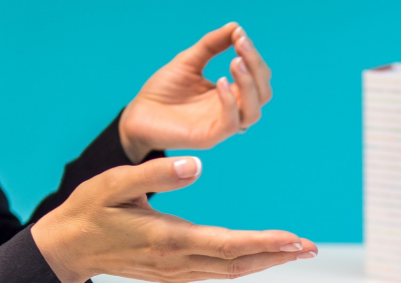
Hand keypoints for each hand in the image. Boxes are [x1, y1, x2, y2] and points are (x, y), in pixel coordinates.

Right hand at [31, 156, 315, 282]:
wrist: (66, 250)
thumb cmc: (89, 212)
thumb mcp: (114, 183)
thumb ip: (157, 174)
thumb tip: (196, 165)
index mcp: (168, 239)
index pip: (228, 244)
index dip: (264, 243)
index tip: (294, 239)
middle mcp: (177, 261)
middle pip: (239, 263)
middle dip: (277, 255)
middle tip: (310, 247)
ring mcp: (176, 271)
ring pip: (231, 271)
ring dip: (265, 261)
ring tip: (296, 251)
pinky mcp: (173, 272)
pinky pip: (217, 271)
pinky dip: (244, 264)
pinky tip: (260, 256)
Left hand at [119, 22, 272, 161]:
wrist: (137, 115)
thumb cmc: (163, 90)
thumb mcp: (189, 60)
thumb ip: (212, 45)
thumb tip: (236, 27)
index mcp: (230, 94)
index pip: (258, 78)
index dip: (253, 57)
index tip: (239, 35)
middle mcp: (231, 111)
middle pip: (263, 94)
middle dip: (256, 67)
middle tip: (240, 45)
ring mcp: (221, 126)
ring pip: (254, 112)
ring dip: (249, 84)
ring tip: (235, 62)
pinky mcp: (209, 137)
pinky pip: (231, 124)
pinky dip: (230, 102)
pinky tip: (220, 81)